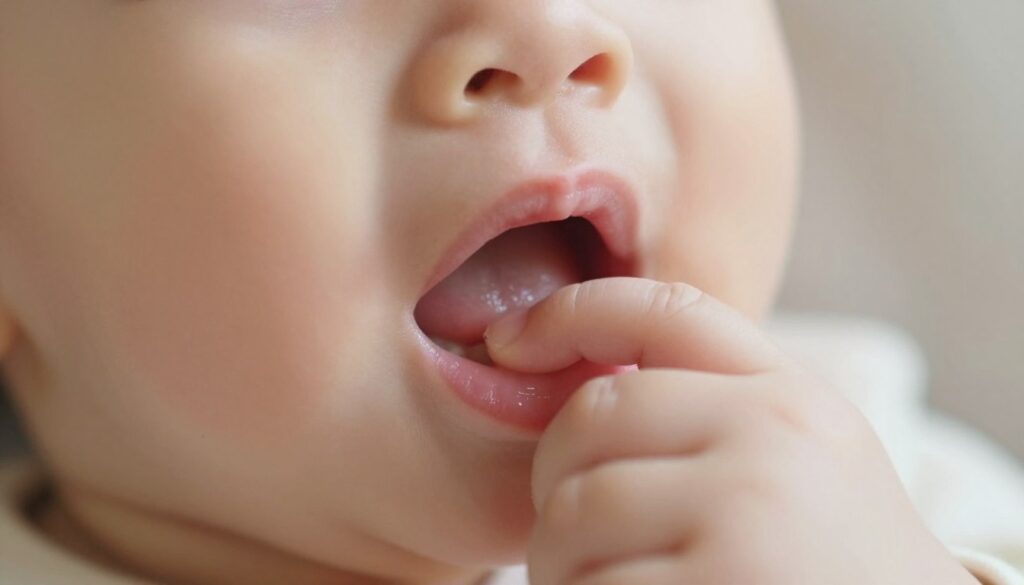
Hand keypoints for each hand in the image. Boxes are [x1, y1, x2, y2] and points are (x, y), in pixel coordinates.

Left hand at [484, 278, 977, 584]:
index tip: (513, 338)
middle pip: (588, 419)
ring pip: (570, 513)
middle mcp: (771, 436)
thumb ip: (716, 407)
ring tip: (607, 581)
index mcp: (790, 396)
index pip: (662, 310)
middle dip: (556, 480)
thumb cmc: (832, 558)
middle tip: (575, 532)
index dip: (571, 309)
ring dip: (559, 560)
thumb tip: (576, 371)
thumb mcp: (804, 457)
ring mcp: (744, 512)